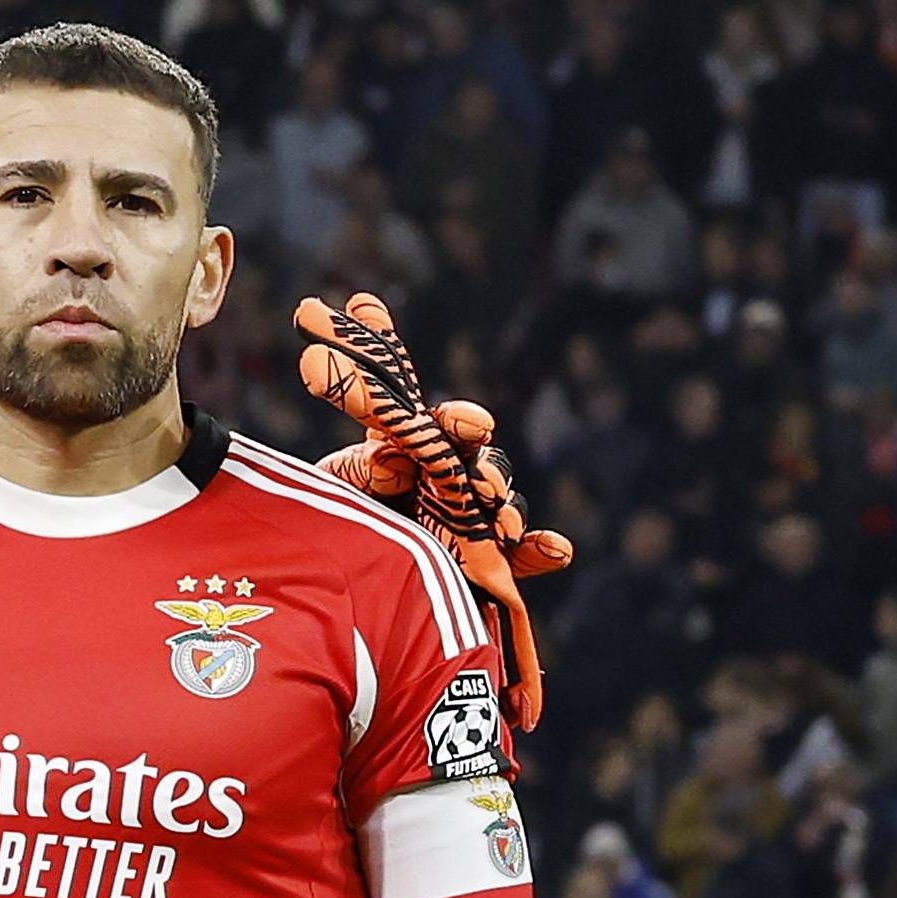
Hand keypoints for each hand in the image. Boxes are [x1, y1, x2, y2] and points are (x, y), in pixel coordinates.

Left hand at [290, 294, 577, 589]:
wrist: (363, 592)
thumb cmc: (353, 527)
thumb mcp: (344, 493)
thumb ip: (365, 472)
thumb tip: (394, 459)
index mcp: (402, 436)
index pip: (391, 381)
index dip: (376, 342)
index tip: (358, 305)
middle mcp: (447, 465)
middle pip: (461, 436)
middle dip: (462, 426)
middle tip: (462, 425)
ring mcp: (473, 510)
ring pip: (495, 487)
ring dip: (495, 483)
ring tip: (486, 492)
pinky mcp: (493, 560)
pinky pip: (524, 554)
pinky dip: (540, 550)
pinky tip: (552, 548)